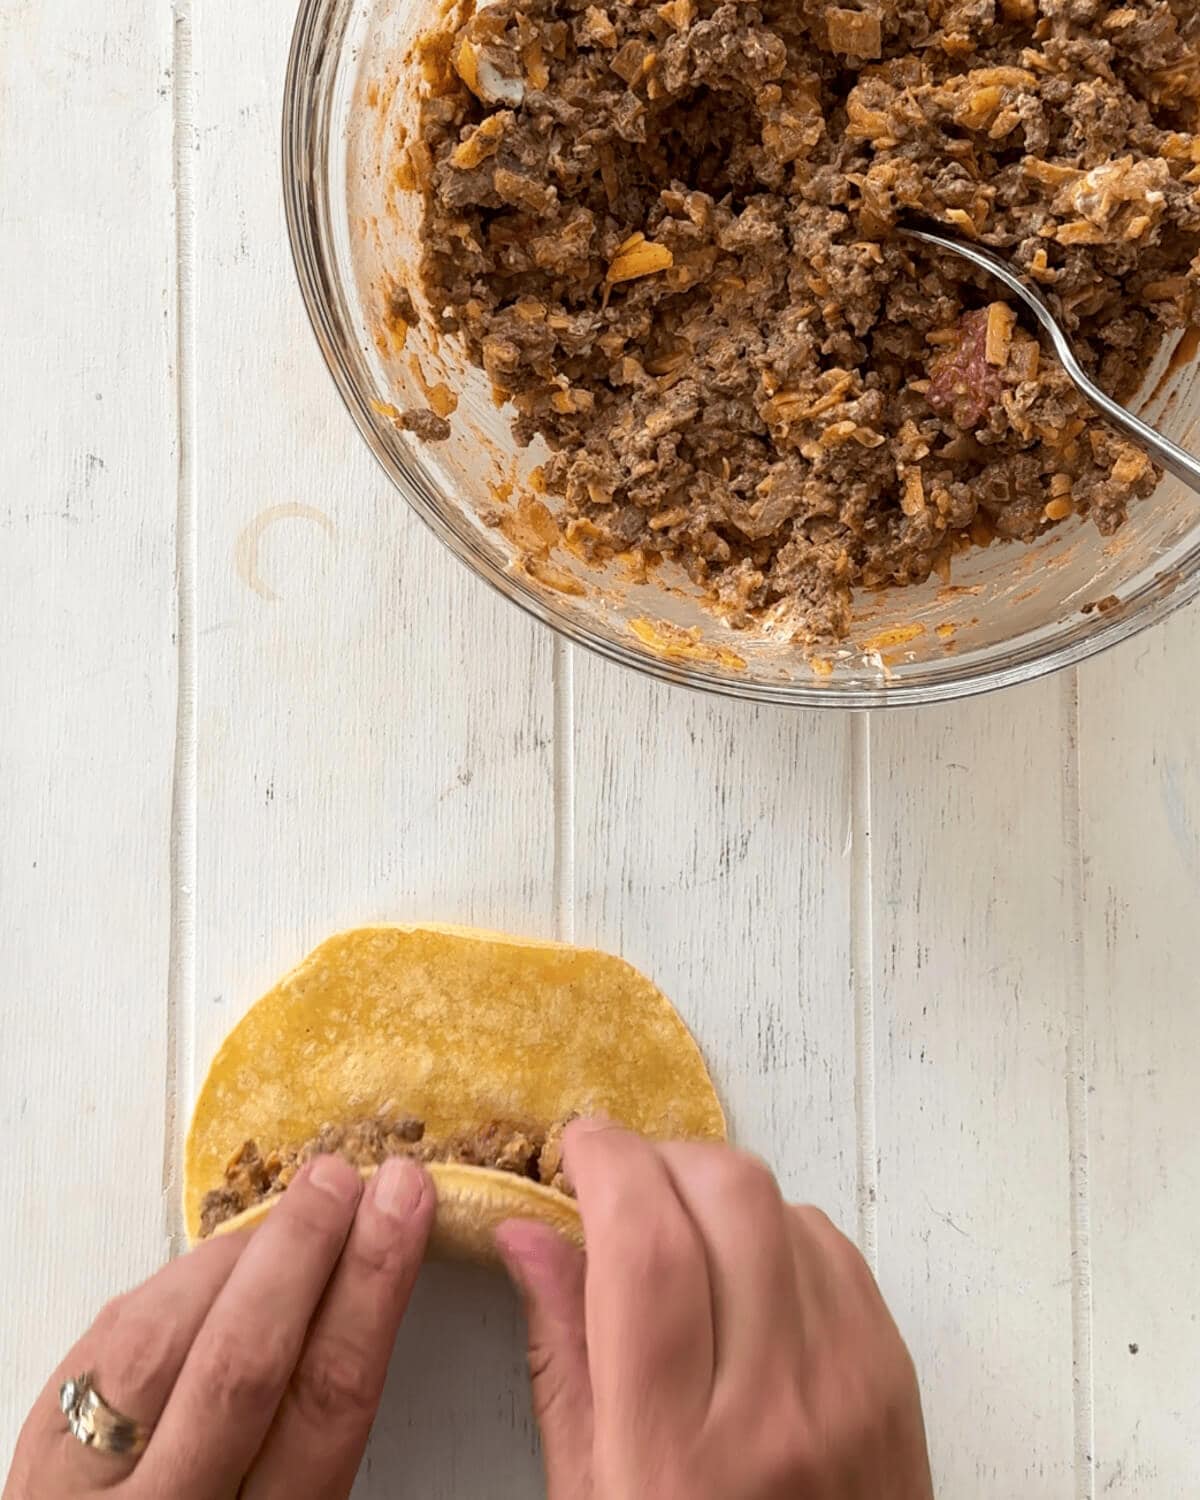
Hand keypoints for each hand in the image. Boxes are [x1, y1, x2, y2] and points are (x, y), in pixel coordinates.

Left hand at [4, 1155, 432, 1499]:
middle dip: (301, 1251)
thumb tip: (348, 1262)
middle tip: (343, 1178)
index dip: (369, 1288)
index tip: (400, 1206)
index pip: (326, 1401)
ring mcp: (87, 1483)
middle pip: (241, 1364)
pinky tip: (227, 1257)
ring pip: (162, 1338)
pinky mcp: (39, 1441)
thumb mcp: (285, 1498)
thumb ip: (305, 1410)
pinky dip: (176, 1282)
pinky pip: (111, 1338)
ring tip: (299, 1204)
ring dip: (239, 1253)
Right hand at [497, 1122, 933, 1499]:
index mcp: (678, 1455)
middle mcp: (778, 1406)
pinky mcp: (894, 1371)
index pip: (648, 1250)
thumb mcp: (589, 1498)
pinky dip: (773, 1227)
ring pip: (781, 1203)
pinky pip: (830, 1242)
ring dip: (714, 1190)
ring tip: (677, 1234)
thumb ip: (561, 1356)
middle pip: (726, 1195)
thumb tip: (528, 1229)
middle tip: (620, 1185)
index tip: (576, 1145)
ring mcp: (851, 1383)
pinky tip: (741, 1272)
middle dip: (659, 1158)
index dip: (607, 1164)